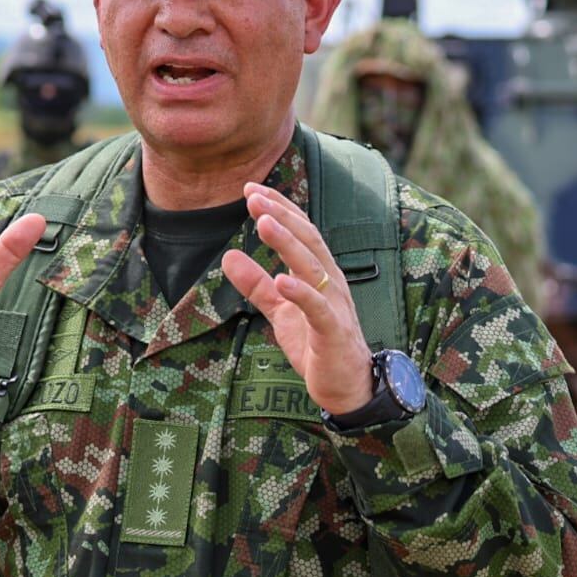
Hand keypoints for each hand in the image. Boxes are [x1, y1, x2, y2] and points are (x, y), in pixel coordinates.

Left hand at [221, 182, 373, 415]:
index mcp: (319, 274)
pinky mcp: (333, 332)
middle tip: (253, 196)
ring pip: (311, 266)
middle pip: (307, 240)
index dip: (278, 208)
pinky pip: (317, 308)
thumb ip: (256, 285)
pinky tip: (281, 280)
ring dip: (287, 243)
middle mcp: (330, 282)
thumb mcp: (280, 311)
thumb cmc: (317, 345)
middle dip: (280, 215)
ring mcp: (334, 305)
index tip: (251, 190)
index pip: (300, 231)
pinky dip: (300, 292)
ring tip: (263, 222)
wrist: (347, 386)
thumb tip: (229, 256)